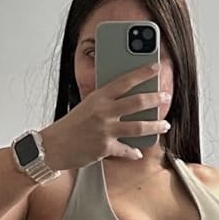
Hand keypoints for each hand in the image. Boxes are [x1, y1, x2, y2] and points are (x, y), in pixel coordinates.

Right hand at [39, 64, 168, 166]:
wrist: (52, 146)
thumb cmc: (69, 126)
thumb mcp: (86, 106)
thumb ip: (105, 102)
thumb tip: (126, 101)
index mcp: (98, 97)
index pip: (124, 80)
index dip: (142, 73)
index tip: (156, 67)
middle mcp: (103, 112)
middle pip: (137, 102)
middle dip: (155, 98)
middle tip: (165, 97)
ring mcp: (105, 130)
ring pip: (138, 127)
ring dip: (155, 125)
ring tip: (165, 124)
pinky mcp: (105, 148)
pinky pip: (126, 150)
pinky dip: (133, 152)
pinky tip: (138, 152)